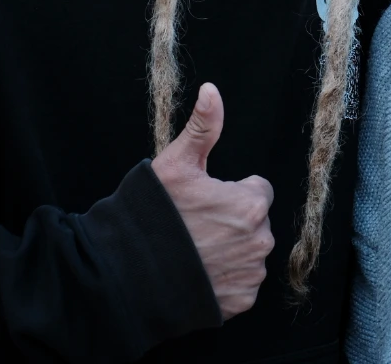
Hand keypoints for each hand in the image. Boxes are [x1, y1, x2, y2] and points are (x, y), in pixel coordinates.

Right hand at [151, 83, 274, 319]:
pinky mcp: (241, 301)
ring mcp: (251, 275)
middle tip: (197, 224)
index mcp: (252, 203)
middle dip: (232, 219)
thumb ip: (203, 126)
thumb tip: (211, 90)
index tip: (206, 199)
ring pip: (249, 251)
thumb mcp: (178, 163)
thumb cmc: (155, 216)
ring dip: (231, 249)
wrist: (129, 276)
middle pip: (254, 220)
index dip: (231, 191)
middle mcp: (261, 240)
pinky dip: (225, 277)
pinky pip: (242, 282)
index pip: (257, 189)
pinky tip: (200, 271)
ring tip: (195, 248)